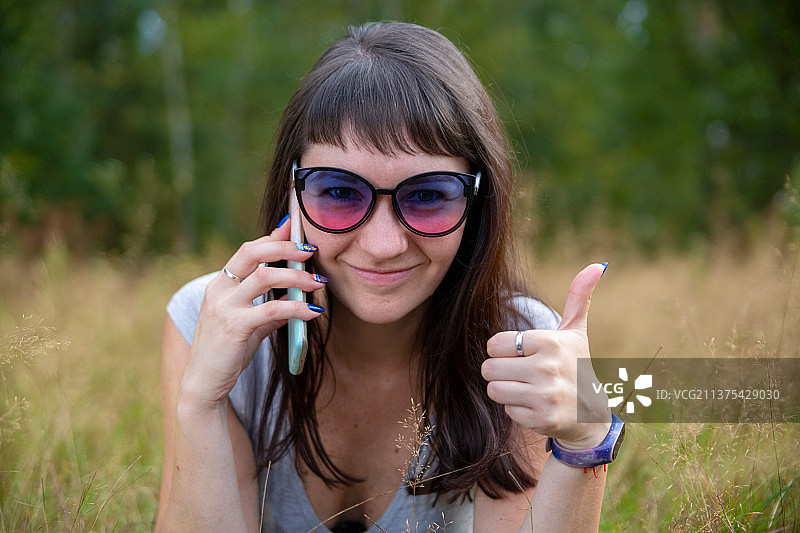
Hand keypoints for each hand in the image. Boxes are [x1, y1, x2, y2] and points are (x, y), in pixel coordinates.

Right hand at [180, 216, 326, 406]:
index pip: (248, 250)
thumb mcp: (249, 324)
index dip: (273, 238)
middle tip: (311, 250)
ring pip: (266, 277)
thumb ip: (269, 307)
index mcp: (220, 284)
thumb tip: (296, 295)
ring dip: (297, 277)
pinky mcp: (234, 327)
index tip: (296, 229)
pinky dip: (297, 308)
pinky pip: (273, 309)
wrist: (204, 384)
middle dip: (286, 246)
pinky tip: (313, 312)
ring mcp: (224, 307)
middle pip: (253, 252)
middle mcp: (219, 290)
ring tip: (319, 282)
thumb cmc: (227, 352)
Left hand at [481, 263, 611, 449]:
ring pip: (494, 389)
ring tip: (527, 388)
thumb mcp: (576, 332)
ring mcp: (545, 396)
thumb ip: (578, 297)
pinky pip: (507, 410)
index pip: (495, 343)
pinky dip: (517, 409)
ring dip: (506, 390)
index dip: (503, 350)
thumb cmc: (576, 366)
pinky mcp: (541, 419)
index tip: (521, 354)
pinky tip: (536, 406)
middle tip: (522, 373)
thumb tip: (598, 264)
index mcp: (550, 342)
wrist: (590, 414)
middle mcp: (548, 368)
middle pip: (489, 368)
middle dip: (500, 371)